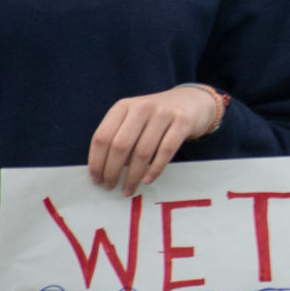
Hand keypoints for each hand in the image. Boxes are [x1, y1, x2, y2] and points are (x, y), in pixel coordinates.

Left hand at [88, 84, 222, 193]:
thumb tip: (105, 170)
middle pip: (120, 146)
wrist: (193, 101)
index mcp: (123, 107)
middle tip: (110, 187)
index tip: (96, 179)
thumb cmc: (157, 117)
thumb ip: (120, 137)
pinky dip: (155, 169)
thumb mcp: (134, 119)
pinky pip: (165, 151)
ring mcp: (163, 114)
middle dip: (112, 171)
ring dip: (133, 176)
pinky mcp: (183, 122)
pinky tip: (147, 180)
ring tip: (128, 189)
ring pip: (142, 151)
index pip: (102, 137)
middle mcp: (141, 107)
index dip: (96, 161)